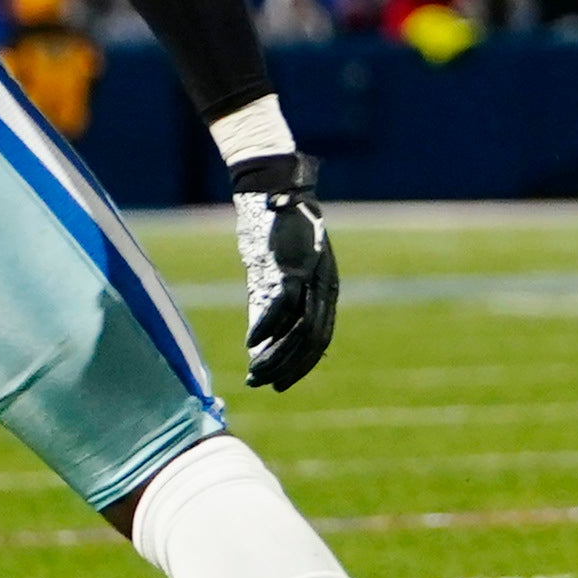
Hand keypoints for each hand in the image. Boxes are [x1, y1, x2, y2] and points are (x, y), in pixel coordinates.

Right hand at [228, 153, 337, 390]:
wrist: (274, 192)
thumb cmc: (276, 235)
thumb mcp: (279, 275)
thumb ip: (273, 308)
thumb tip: (260, 345)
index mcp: (326, 289)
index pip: (320, 339)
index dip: (301, 365)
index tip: (280, 384)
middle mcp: (323, 286)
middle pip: (312, 340)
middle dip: (289, 368)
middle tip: (265, 385)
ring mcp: (310, 276)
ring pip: (299, 328)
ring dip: (276, 355)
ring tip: (255, 372)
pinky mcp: (290, 266)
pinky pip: (282, 305)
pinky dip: (265, 328)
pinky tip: (250, 343)